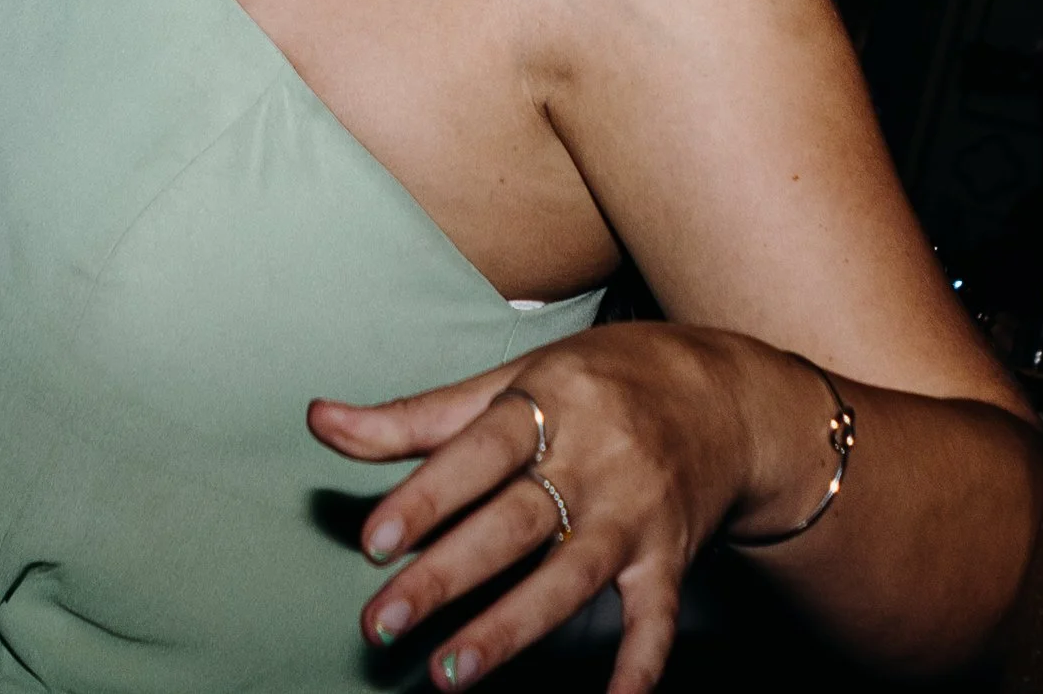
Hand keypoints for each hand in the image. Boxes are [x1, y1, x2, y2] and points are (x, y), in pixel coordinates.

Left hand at [311, 323, 830, 692]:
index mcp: (550, 400)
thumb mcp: (512, 379)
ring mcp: (637, 512)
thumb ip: (417, 415)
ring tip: (448, 677)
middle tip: (382, 625)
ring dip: (510, 629)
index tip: (375, 541)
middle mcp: (595, 457)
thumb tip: (318, 419)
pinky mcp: (671, 558)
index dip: (428, 493)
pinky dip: (637, 667)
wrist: (724, 393)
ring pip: (571, 577)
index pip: (480, 449)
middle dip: (448, 576)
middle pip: (515, 521)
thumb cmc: (598, 382)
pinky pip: (656, 619)